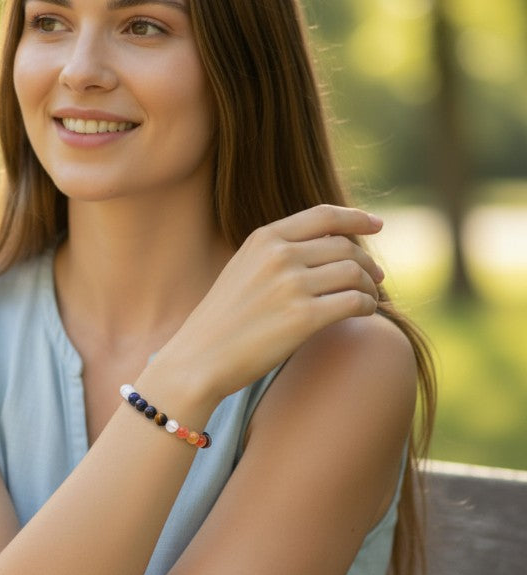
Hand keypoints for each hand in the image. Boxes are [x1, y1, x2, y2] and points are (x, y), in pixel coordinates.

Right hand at [163, 205, 385, 401]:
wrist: (199, 359)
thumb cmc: (222, 321)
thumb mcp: (242, 270)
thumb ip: (277, 254)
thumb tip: (326, 246)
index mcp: (264, 239)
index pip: (324, 216)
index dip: (356, 218)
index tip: (376, 225)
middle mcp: (279, 256)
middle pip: (344, 247)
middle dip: (366, 262)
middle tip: (375, 277)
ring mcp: (292, 285)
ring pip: (354, 273)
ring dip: (369, 286)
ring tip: (368, 299)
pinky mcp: (304, 318)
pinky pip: (354, 302)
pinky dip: (367, 306)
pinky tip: (364, 313)